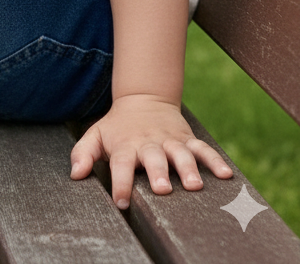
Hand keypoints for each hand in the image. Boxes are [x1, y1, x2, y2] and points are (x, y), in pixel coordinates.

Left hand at [70, 94, 232, 207]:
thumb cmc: (116, 128)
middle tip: (162, 190)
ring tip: (195, 186)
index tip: (121, 201)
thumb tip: (75, 175)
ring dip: (188, 168)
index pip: (121, 164)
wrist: (142, 100)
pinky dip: (215, 160)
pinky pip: (203, 148)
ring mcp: (170, 141)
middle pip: (154, 158)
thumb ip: (82, 154)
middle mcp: (148, 143)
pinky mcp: (187, 139)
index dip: (121, 182)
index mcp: (125, 145)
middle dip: (158, 173)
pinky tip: (226, 175)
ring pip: (181, 154)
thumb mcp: (95, 136)